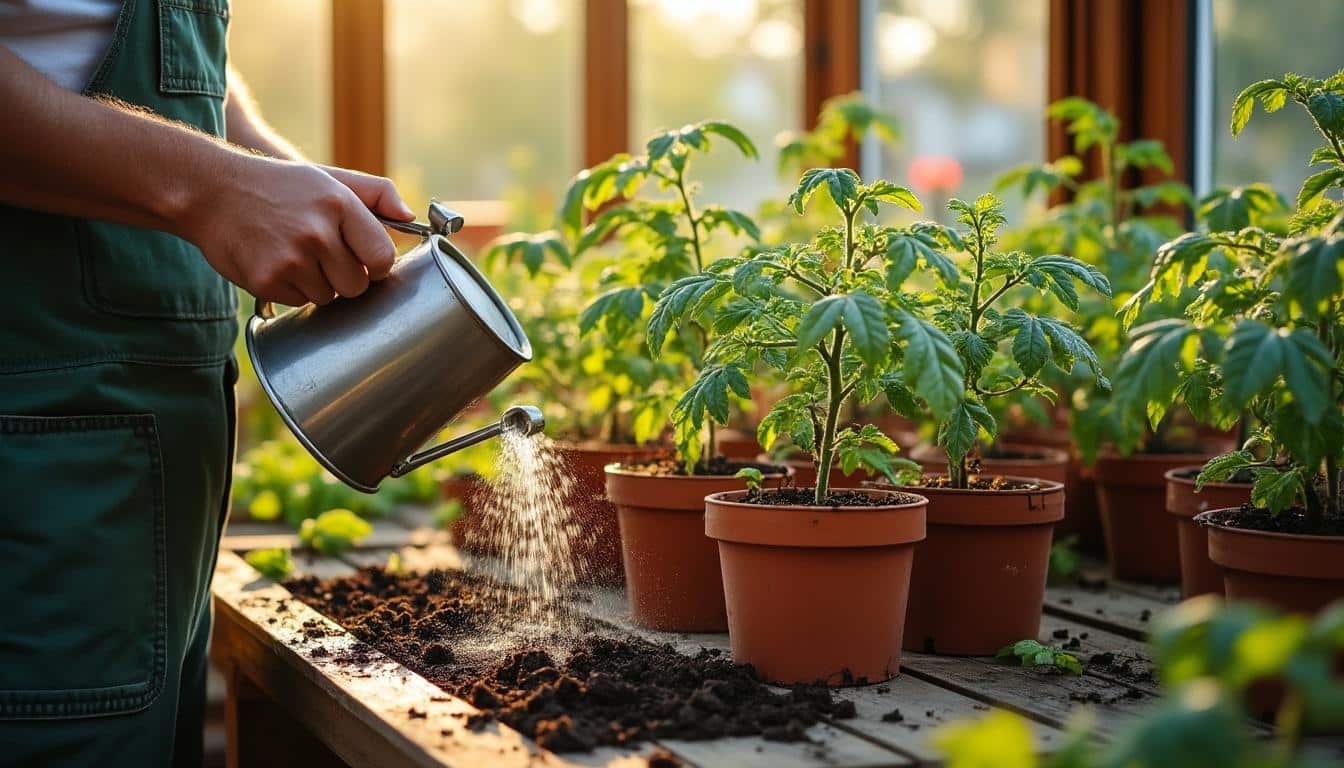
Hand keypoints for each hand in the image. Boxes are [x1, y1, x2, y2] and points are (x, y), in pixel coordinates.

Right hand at [180, 154, 415, 305]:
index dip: (376, 264)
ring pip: (329, 297)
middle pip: (357, 285)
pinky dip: (292, 289)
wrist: (211, 191)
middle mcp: (317, 233)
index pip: (383, 258)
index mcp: (340, 204)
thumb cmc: (280, 187)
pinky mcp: (267, 280)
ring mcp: (291, 259)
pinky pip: (299, 302)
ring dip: (318, 284)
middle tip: (323, 255)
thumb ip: (376, 192)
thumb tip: (410, 216)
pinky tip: (276, 262)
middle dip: (346, 276)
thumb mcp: (329, 178)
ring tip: (295, 254)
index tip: (364, 259)